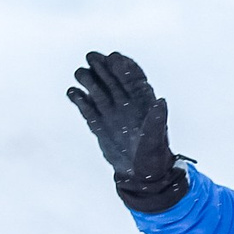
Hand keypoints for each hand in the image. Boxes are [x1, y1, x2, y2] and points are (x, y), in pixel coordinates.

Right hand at [67, 50, 186, 210]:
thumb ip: (157, 120)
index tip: (114, 57)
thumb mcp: (156, 139)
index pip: (133, 77)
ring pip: (98, 90)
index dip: (124, 66)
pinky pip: (87, 108)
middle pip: (113, 78)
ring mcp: (111, 112)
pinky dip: (79, 99)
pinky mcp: (99, 124)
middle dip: (102, 66)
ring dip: (89, 80)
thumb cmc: (153, 157)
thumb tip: (161, 101)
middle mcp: (126, 103)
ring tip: (80, 73)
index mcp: (144, 102)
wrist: (140, 177)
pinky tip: (72, 92)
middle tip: (91, 56)